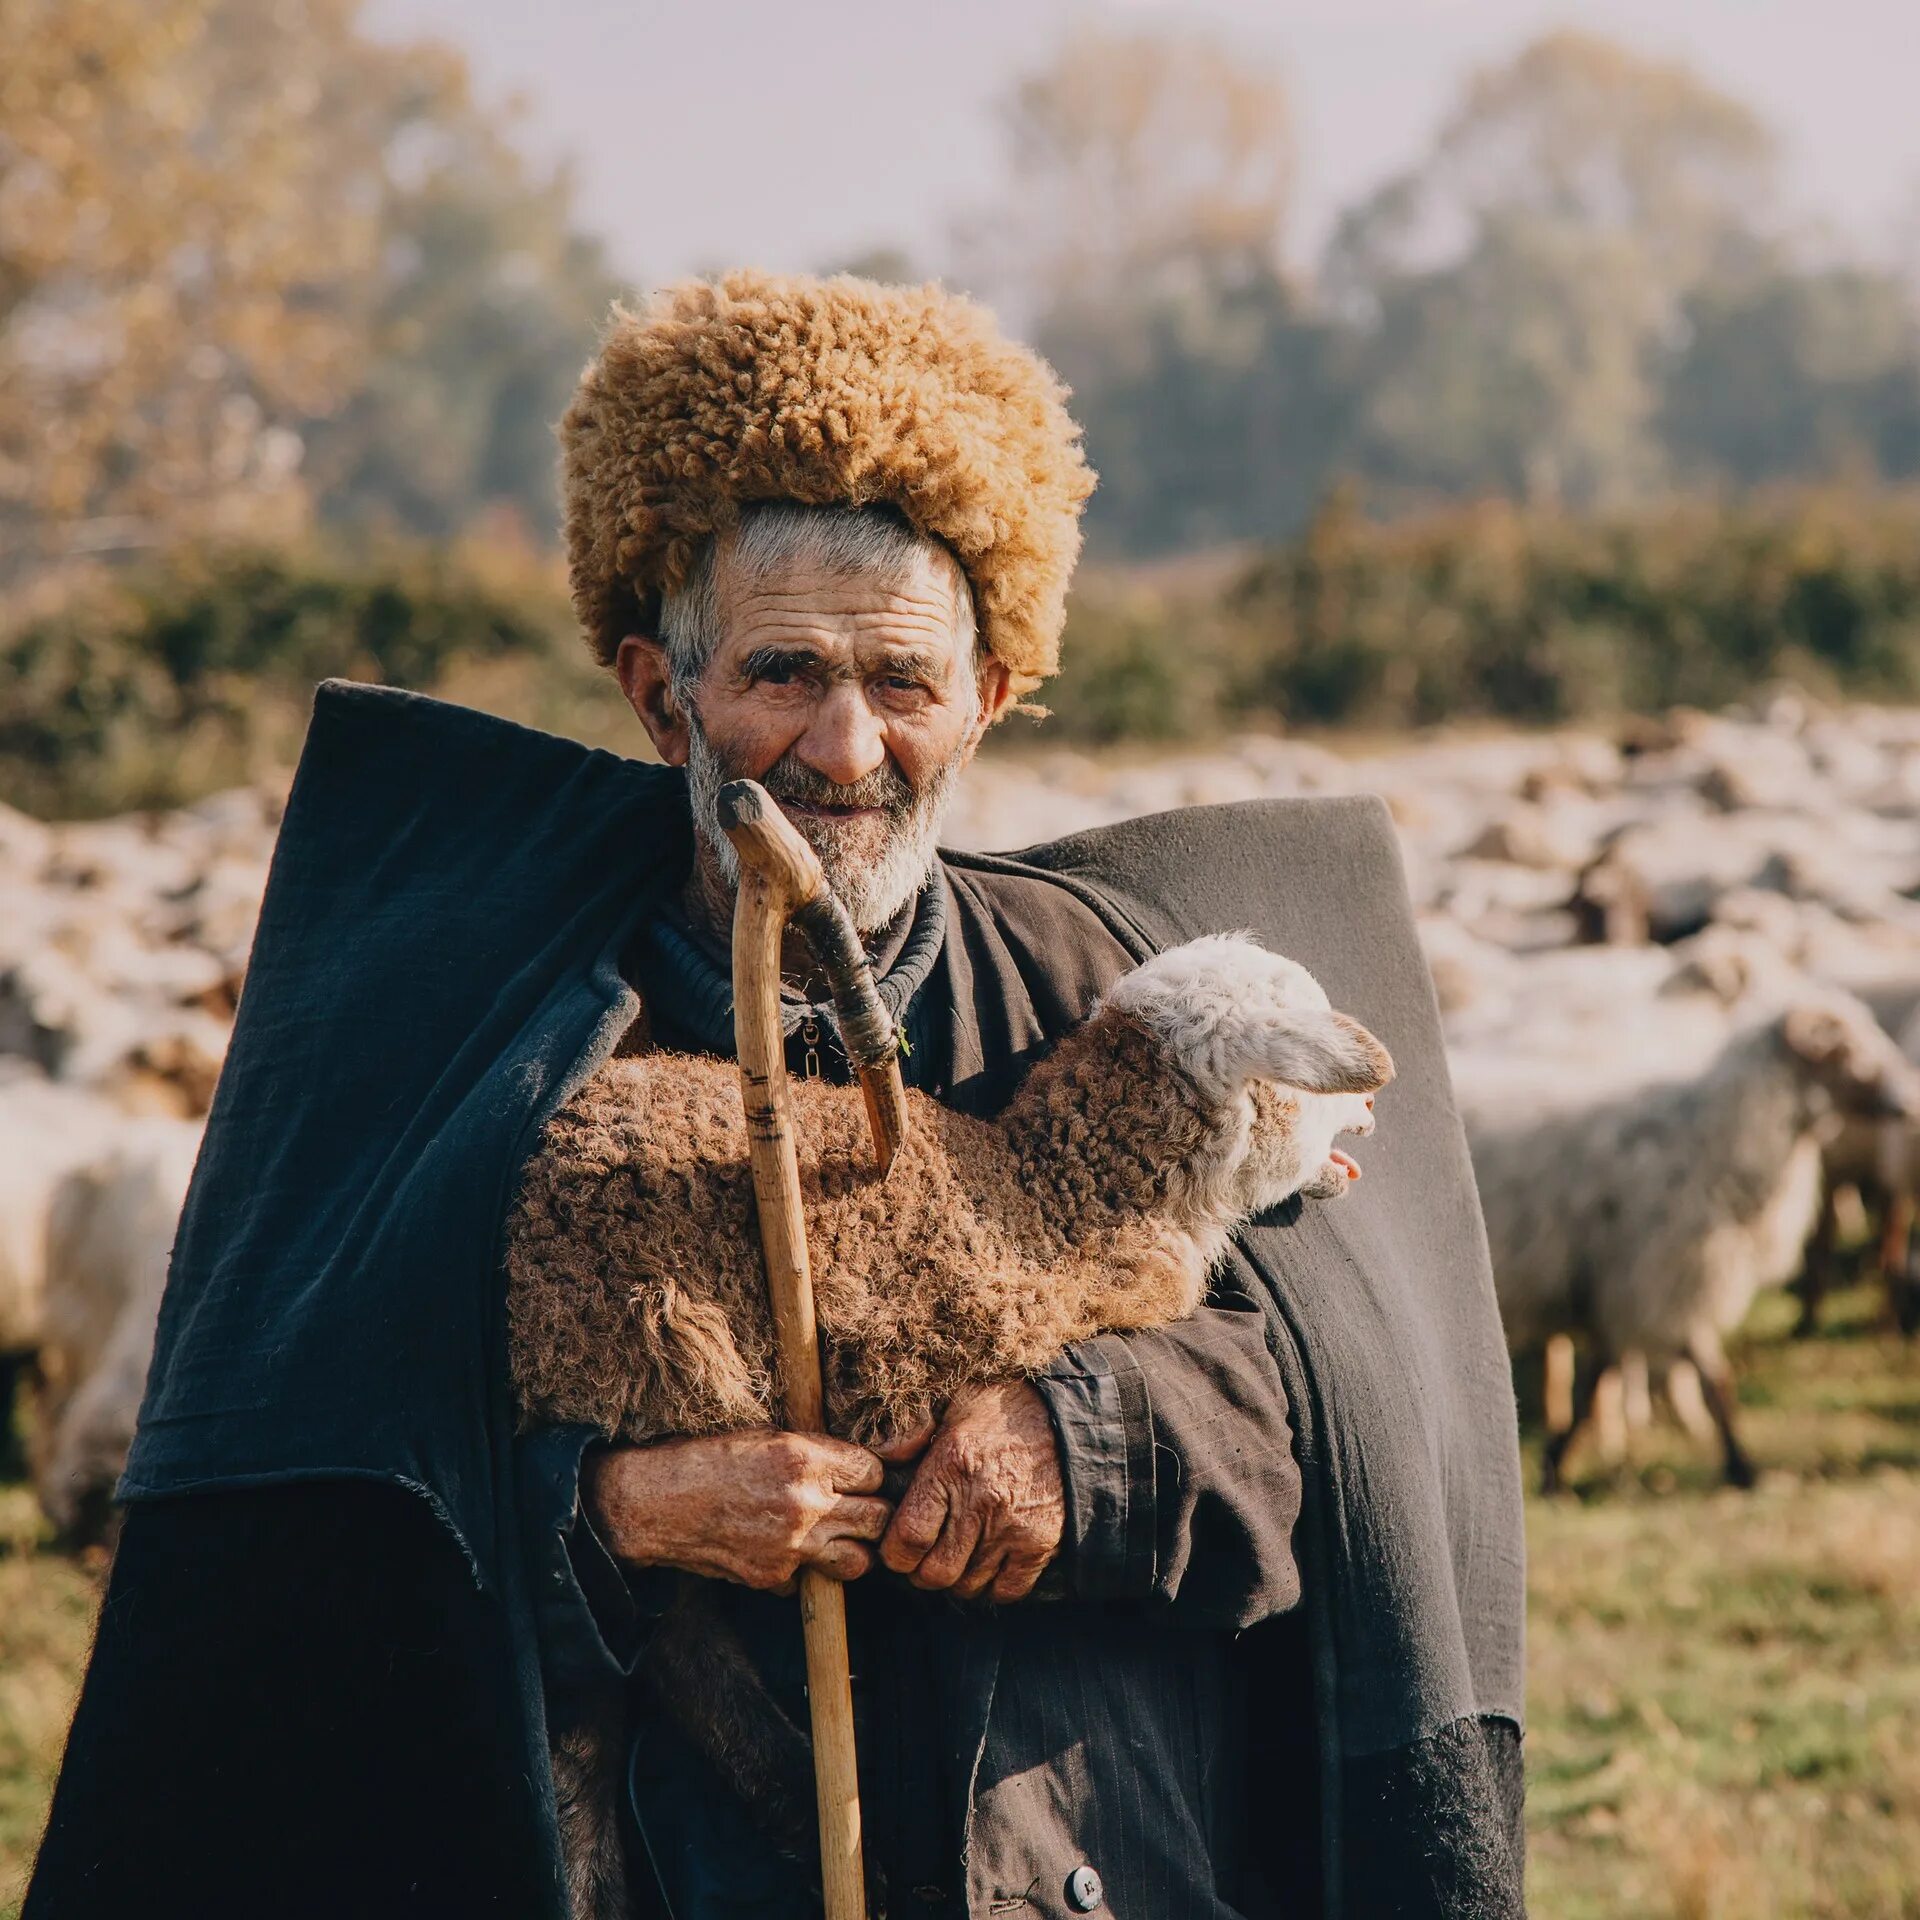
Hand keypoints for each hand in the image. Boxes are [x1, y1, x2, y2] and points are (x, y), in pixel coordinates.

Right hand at [583, 1428, 890, 1591]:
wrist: (658, 1502)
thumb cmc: (709, 1459)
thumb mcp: (767, 1437)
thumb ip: (816, 1454)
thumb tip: (854, 1469)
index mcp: (806, 1459)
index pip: (874, 1473)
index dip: (870, 1475)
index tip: (860, 1477)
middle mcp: (806, 1505)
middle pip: (878, 1519)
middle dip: (875, 1514)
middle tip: (862, 1510)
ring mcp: (792, 1547)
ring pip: (859, 1562)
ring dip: (854, 1550)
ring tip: (839, 1537)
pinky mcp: (773, 1577)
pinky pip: (810, 1580)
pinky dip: (805, 1570)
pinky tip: (785, 1550)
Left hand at [879, 1383, 1064, 1602]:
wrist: (1065, 1416)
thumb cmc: (1002, 1408)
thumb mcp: (952, 1402)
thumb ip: (912, 1428)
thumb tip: (884, 1456)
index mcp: (951, 1467)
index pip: (908, 1538)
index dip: (895, 1554)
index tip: (897, 1549)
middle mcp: (981, 1502)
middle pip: (935, 1573)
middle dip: (922, 1573)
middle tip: (924, 1559)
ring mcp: (1014, 1527)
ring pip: (969, 1585)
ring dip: (957, 1579)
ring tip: (956, 1558)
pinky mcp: (1042, 1543)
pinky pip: (1008, 1590)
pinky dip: (994, 1586)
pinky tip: (988, 1565)